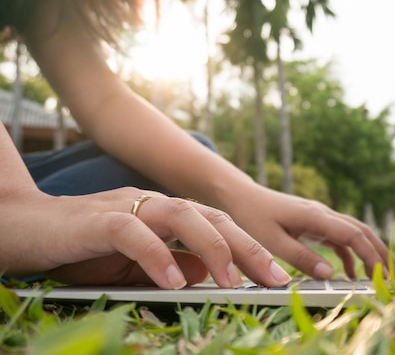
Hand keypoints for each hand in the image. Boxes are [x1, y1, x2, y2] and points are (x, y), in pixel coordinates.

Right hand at [1, 187, 291, 288]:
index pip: (218, 225)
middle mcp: (153, 204)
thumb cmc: (81, 247)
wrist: (23, 228)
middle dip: (247, 248)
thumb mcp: (136, 263)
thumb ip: (172, 263)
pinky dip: (156, 255)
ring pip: (181, 215)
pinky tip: (173, 281)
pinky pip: (132, 233)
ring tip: (233, 282)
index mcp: (166, 214)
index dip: (250, 248)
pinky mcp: (96, 220)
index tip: (277, 277)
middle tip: (274, 279)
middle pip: (211, 217)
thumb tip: (208, 275)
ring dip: (212, 248)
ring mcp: (126, 208)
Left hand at [223, 185, 394, 279]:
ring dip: (371, 253)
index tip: (383, 275)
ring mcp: (321, 218)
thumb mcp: (273, 241)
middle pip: (362, 232)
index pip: (353, 235)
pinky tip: (353, 274)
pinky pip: (341, 239)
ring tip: (383, 277)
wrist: (243, 197)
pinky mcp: (315, 223)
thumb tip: (330, 276)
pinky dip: (351, 255)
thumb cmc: (253, 217)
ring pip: (355, 234)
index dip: (371, 255)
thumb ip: (301, 258)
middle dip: (381, 255)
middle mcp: (323, 214)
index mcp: (315, 216)